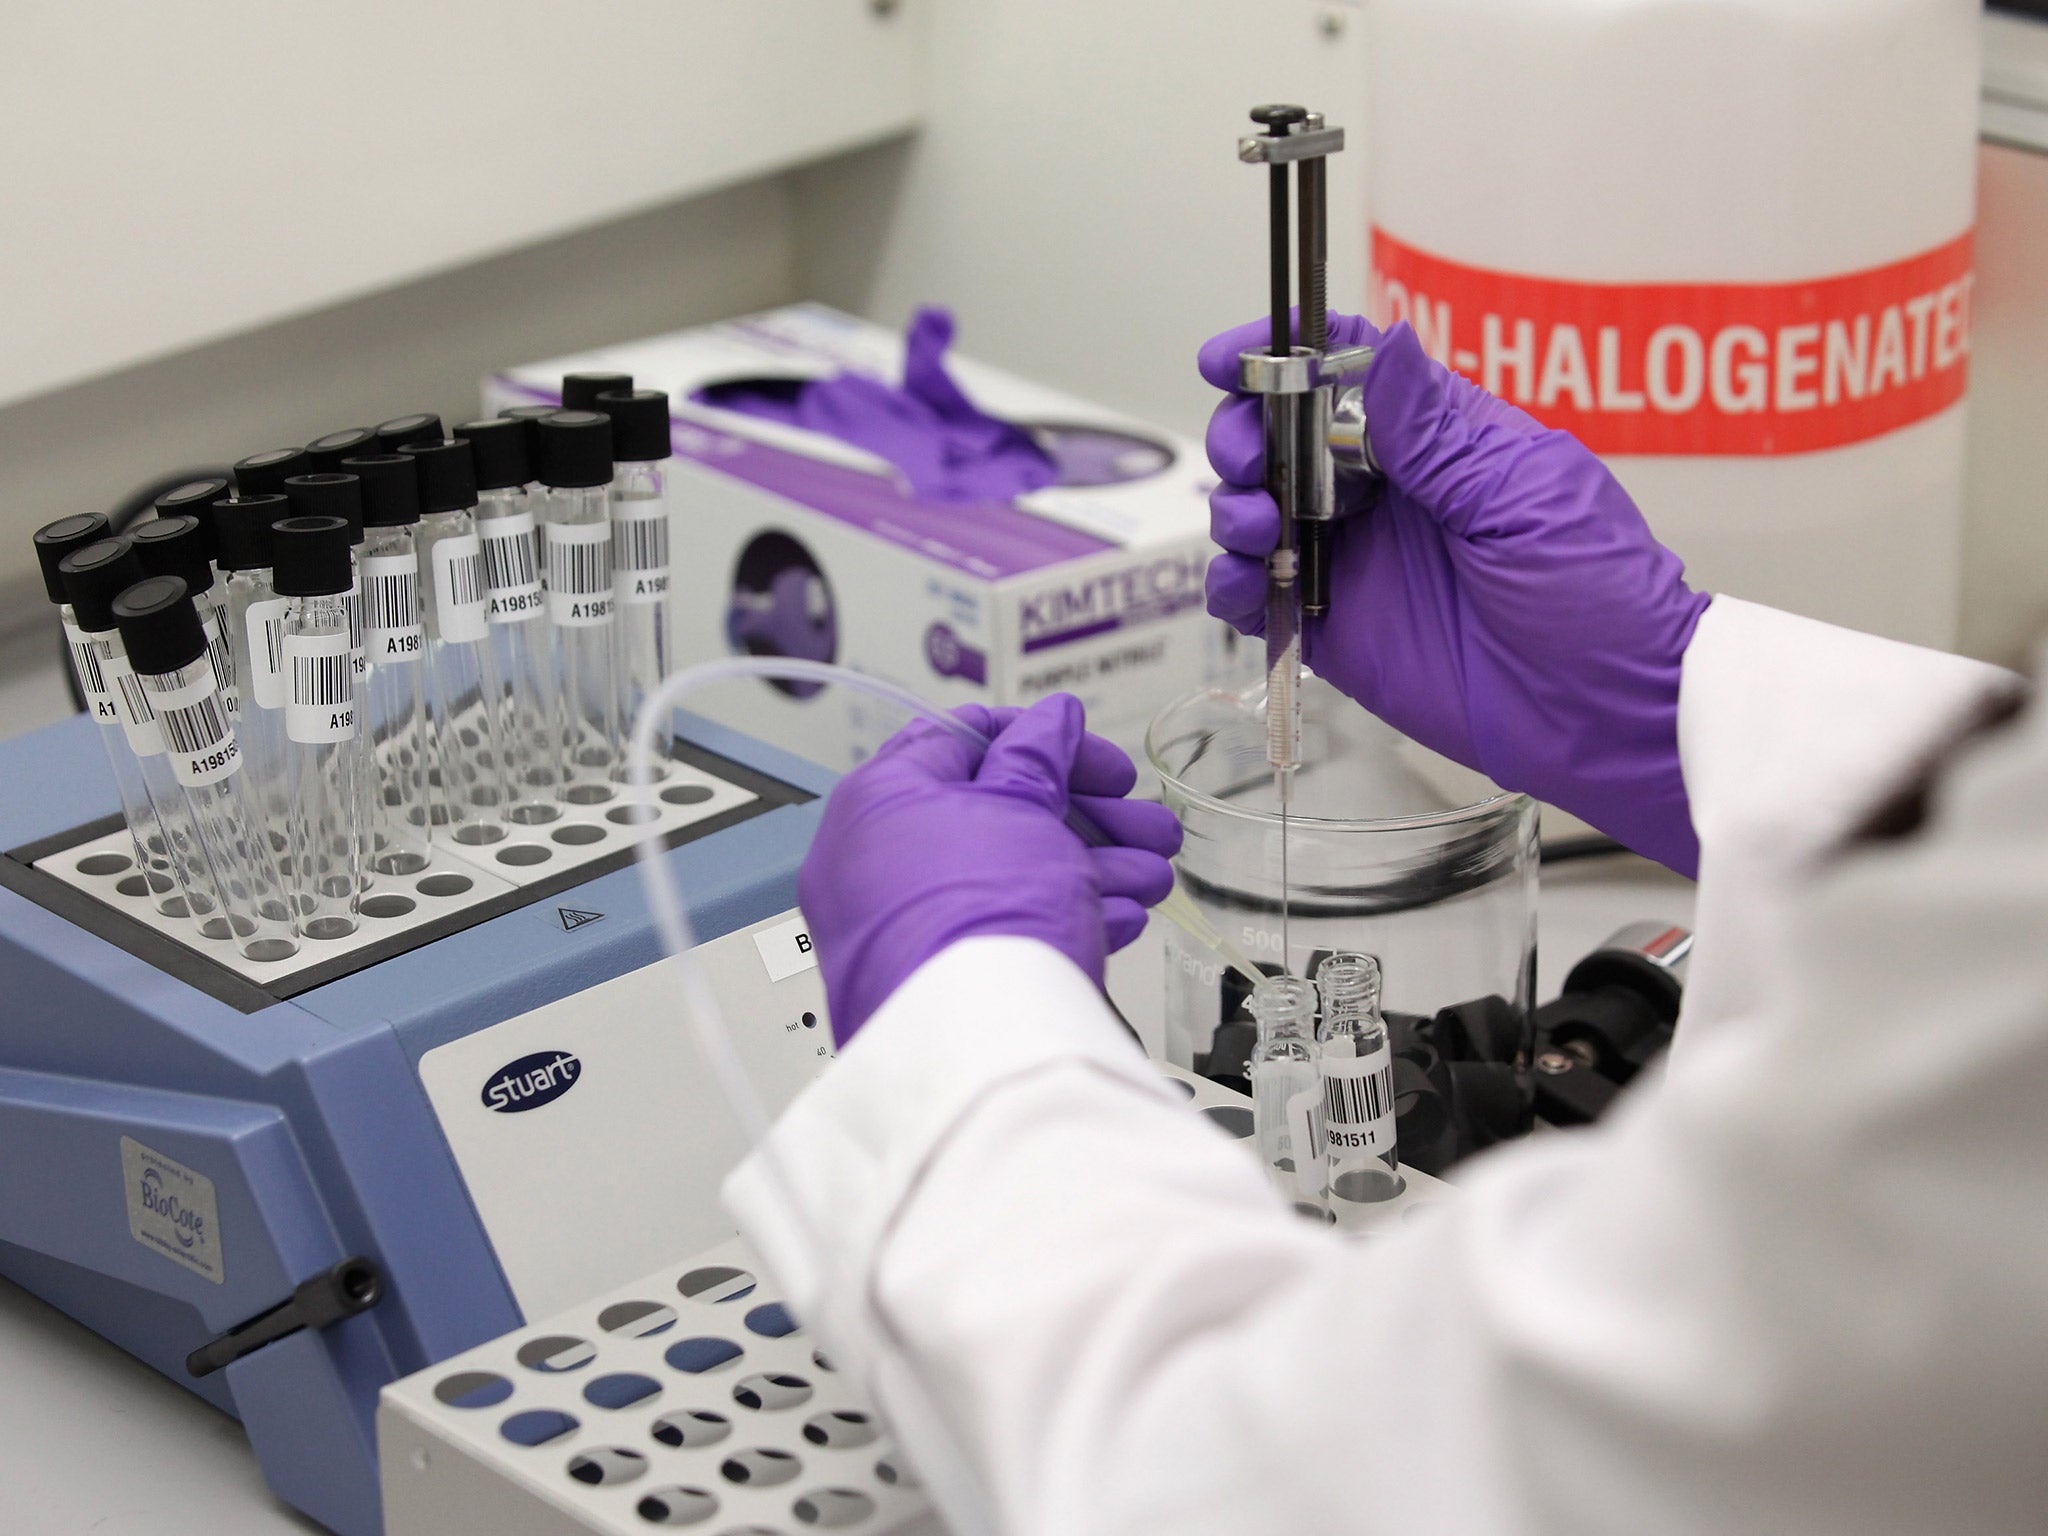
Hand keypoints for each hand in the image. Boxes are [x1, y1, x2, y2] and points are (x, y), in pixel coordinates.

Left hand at [799, 695, 1182, 1044]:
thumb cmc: (978, 914)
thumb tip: (1050, 719)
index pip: (960, 739)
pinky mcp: (937, 980)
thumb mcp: (1022, 807)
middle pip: (998, 814)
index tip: (1097, 761)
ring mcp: (905, 926)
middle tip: (1147, 826)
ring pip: (1011, 877)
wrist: (972, 1046)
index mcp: (881, 801)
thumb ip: (1038, 756)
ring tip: (1154, 878)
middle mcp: (880, 862)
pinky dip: (1062, 918)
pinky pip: (1003, 932)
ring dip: (1093, 869)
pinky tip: (1120, 919)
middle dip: (1089, 818)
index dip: (1041, 739)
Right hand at [1202, 315, 1711, 874]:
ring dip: (1234, 508)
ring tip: (1261, 529)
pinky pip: (1259, 598)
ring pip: (1258, 512)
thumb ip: (1434, 431)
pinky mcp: (1336, 630)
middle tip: (1251, 462)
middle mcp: (1384, 492)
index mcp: (1434, 440)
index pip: (1344, 371)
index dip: (1280, 354)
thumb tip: (1382, 344)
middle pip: (1280, 437)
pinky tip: (1245, 584)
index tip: (1228, 361)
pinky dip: (1231, 585)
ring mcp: (1356, 560)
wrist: (1609, 710)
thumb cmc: (1596, 595)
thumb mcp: (1519, 495)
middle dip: (1244, 435)